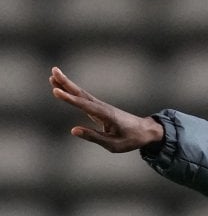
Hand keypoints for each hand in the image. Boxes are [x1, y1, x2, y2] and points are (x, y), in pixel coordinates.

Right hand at [49, 67, 163, 152]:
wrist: (146, 131)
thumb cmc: (131, 139)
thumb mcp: (114, 144)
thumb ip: (93, 137)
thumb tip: (73, 130)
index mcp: (106, 115)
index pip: (85, 106)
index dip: (70, 99)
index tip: (56, 91)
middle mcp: (103, 107)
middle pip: (82, 94)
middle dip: (67, 83)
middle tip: (53, 70)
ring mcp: (101, 107)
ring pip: (82, 94)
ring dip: (68, 84)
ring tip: (53, 75)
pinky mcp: (100, 109)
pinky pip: (85, 99)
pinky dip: (74, 92)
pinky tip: (65, 89)